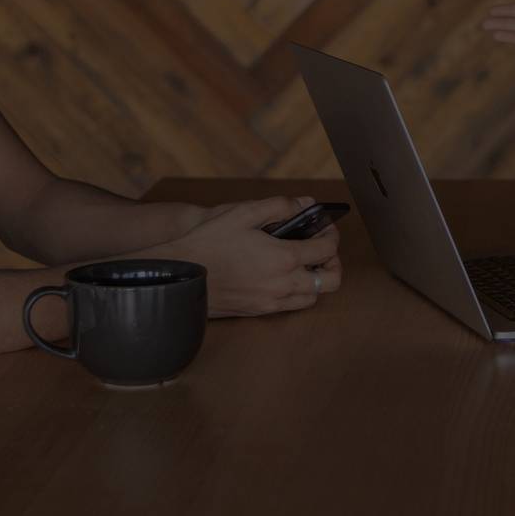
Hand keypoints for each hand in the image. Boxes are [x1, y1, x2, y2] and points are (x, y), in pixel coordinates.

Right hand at [150, 196, 342, 316]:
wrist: (180, 274)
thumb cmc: (209, 241)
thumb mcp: (244, 212)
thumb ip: (279, 206)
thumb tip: (304, 204)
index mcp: (284, 258)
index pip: (327, 250)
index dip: (332, 235)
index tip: (326, 228)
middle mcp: (283, 284)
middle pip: (331, 281)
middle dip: (334, 263)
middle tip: (323, 250)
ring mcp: (271, 302)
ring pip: (313, 298)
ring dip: (316, 280)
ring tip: (305, 264)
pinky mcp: (259, 312)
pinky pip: (291, 306)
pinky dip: (298, 293)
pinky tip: (284, 277)